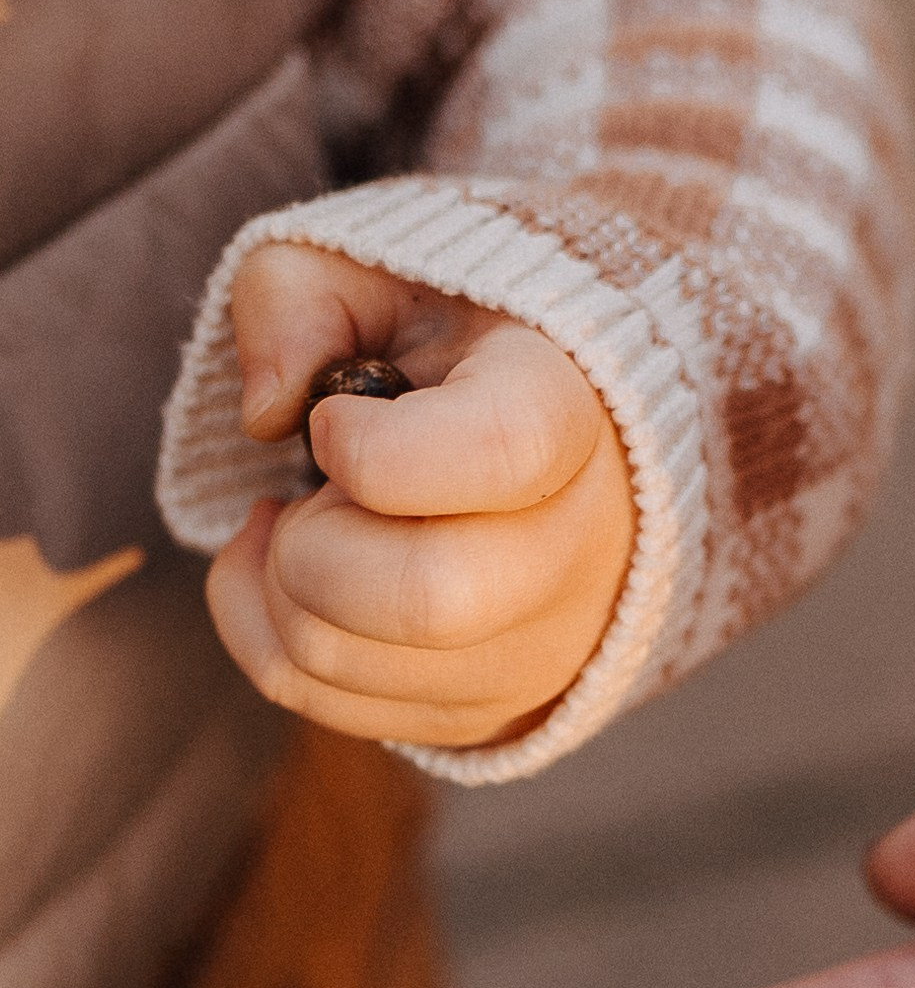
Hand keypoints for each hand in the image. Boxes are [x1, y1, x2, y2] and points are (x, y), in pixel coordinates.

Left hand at [206, 244, 634, 751]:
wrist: (553, 452)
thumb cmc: (452, 353)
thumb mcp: (378, 274)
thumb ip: (297, 295)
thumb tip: (265, 412)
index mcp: (572, 418)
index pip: (495, 455)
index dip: (371, 447)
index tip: (335, 422)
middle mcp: (578, 556)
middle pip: (422, 599)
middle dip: (310, 541)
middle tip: (312, 491)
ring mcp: (538, 654)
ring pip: (343, 662)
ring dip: (273, 583)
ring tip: (306, 520)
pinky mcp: (483, 714)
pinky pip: (323, 705)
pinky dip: (263, 633)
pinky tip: (294, 573)